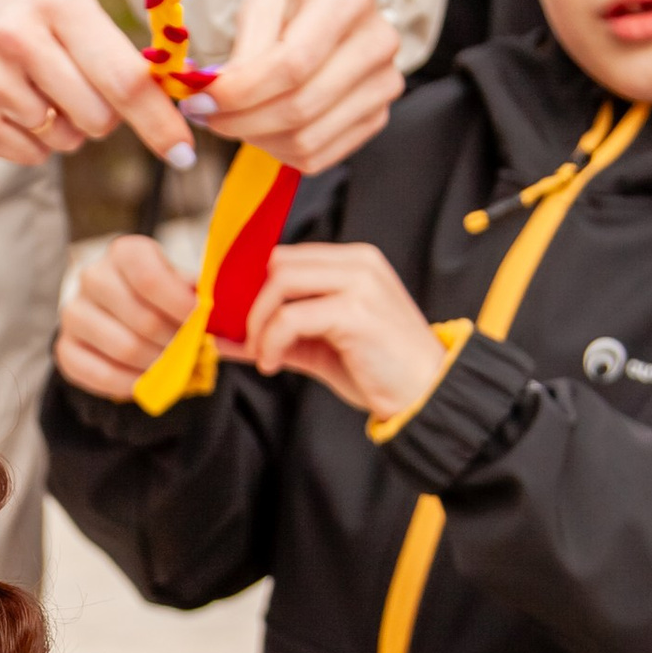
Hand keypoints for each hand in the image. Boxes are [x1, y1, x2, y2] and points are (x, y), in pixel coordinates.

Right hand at [0, 0, 194, 169]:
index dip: (160, 120)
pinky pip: (33, 155)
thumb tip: (167, 101)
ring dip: (65, 125)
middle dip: (103, 115)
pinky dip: (35, 140)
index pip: (124, 78)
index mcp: (57, 3)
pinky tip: (12, 105)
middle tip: (77, 86)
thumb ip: (112, 44)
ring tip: (35, 88)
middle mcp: (20, 39)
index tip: (185, 151)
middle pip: (100, 118)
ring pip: (67, 139)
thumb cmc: (15, 6)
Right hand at [54, 234, 201, 398]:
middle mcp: (92, 276)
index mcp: (125, 252)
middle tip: (190, 350)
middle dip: (174, 341)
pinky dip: (132, 383)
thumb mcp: (185, 289)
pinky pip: (100, 374)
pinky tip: (148, 380)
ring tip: (173, 366)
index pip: (148, 276)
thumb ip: (207, 302)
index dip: (178, 304)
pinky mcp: (65, 348)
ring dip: (157, 364)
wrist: (125, 317)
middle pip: (140, 317)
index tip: (199, 320)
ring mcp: (73, 313)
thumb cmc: (163, 299)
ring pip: (122, 347)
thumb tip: (239, 334)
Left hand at [200, 0, 404, 170]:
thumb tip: (213, 98)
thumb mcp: (262, 0)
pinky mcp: (377, 116)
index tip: (198, 100)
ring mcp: (384, 84)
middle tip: (203, 114)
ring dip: (256, 139)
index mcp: (348, 1)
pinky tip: (260, 128)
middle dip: (239, 121)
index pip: (292, 65)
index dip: (240, 92)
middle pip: (300, 107)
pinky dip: (279, 151)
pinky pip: (319, 156)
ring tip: (230, 118)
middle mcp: (378, 44)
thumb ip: (243, 51)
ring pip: (307, 140)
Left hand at [239, 242, 450, 423]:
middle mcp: (358, 264)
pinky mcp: (356, 312)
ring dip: (258, 324)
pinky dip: (271, 342)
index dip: (252, 286)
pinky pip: (291, 317)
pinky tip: (273, 364)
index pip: (286, 256)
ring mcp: (359, 284)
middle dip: (249, 303)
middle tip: (246, 339)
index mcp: (354, 263)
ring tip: (263, 355)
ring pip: (280, 282)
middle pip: (278, 263)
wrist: (428, 396)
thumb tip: (222, 337)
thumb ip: (275, 335)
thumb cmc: (380, 371)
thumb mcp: (319, 347)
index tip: (236, 319)